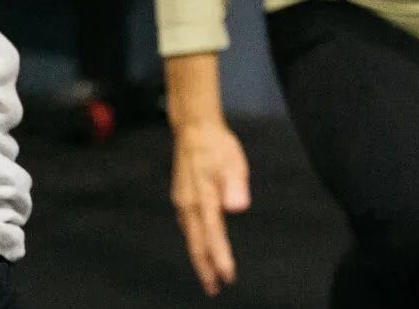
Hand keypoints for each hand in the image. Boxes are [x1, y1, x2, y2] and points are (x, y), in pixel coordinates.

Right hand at [171, 117, 250, 296]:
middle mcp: (188, 205)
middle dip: (205, 268)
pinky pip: (188, 227)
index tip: (228, 276)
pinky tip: (200, 246)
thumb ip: (236, 186)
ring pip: (190, 237)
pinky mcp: (181, 198)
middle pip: (196, 244)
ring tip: (208, 275)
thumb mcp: (233, 161)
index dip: (220, 258)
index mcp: (203, 199)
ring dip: (199, 258)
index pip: (213, 236)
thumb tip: (237, 207)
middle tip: (215, 289)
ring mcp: (182, 202)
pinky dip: (195, 242)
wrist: (194, 128)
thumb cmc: (217, 145)